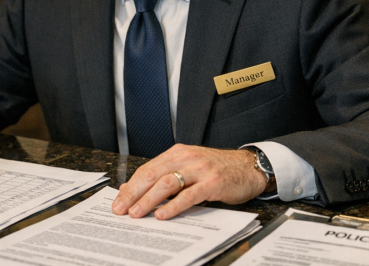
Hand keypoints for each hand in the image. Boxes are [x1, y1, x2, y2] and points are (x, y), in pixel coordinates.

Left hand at [112, 144, 267, 219]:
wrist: (248, 167)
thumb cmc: (217, 169)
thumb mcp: (189, 167)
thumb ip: (167, 175)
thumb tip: (138, 191)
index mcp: (177, 153)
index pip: (148, 169)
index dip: (131, 186)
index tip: (119, 201)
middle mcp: (186, 158)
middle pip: (153, 175)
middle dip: (134, 193)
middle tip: (121, 209)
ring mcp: (200, 169)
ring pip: (168, 183)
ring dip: (149, 200)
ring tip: (137, 213)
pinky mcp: (213, 183)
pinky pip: (189, 195)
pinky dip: (174, 205)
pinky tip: (163, 214)